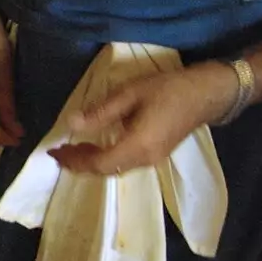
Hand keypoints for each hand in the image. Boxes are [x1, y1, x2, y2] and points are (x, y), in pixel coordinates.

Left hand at [49, 61, 237, 173]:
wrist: (207, 93)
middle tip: (58, 153)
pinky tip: (95, 147)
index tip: (54, 152)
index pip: (99, 163)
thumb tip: (72, 124)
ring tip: (72, 150)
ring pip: (115, 169)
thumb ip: (101, 112)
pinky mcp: (156, 154)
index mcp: (138, 146)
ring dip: (92, 162)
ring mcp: (153, 159)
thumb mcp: (130, 94)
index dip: (74, 160)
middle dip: (79, 164)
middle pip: (106, 170)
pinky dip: (105, 159)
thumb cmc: (168, 89)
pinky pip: (124, 163)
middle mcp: (145, 159)